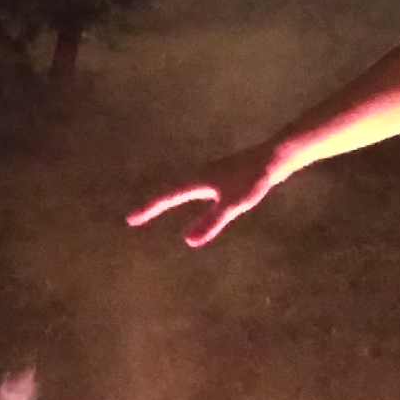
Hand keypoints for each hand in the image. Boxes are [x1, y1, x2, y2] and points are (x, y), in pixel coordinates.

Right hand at [126, 146, 278, 246]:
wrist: (270, 158)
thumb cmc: (251, 180)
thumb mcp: (231, 204)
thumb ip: (211, 222)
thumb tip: (188, 241)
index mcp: (196, 181)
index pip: (166, 197)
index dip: (148, 209)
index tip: (130, 218)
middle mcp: (197, 174)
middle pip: (167, 189)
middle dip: (151, 203)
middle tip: (134, 217)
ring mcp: (207, 172)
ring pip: (178, 185)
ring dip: (164, 196)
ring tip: (154, 207)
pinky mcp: (217, 174)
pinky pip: (190, 185)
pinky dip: (180, 192)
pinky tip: (187, 194)